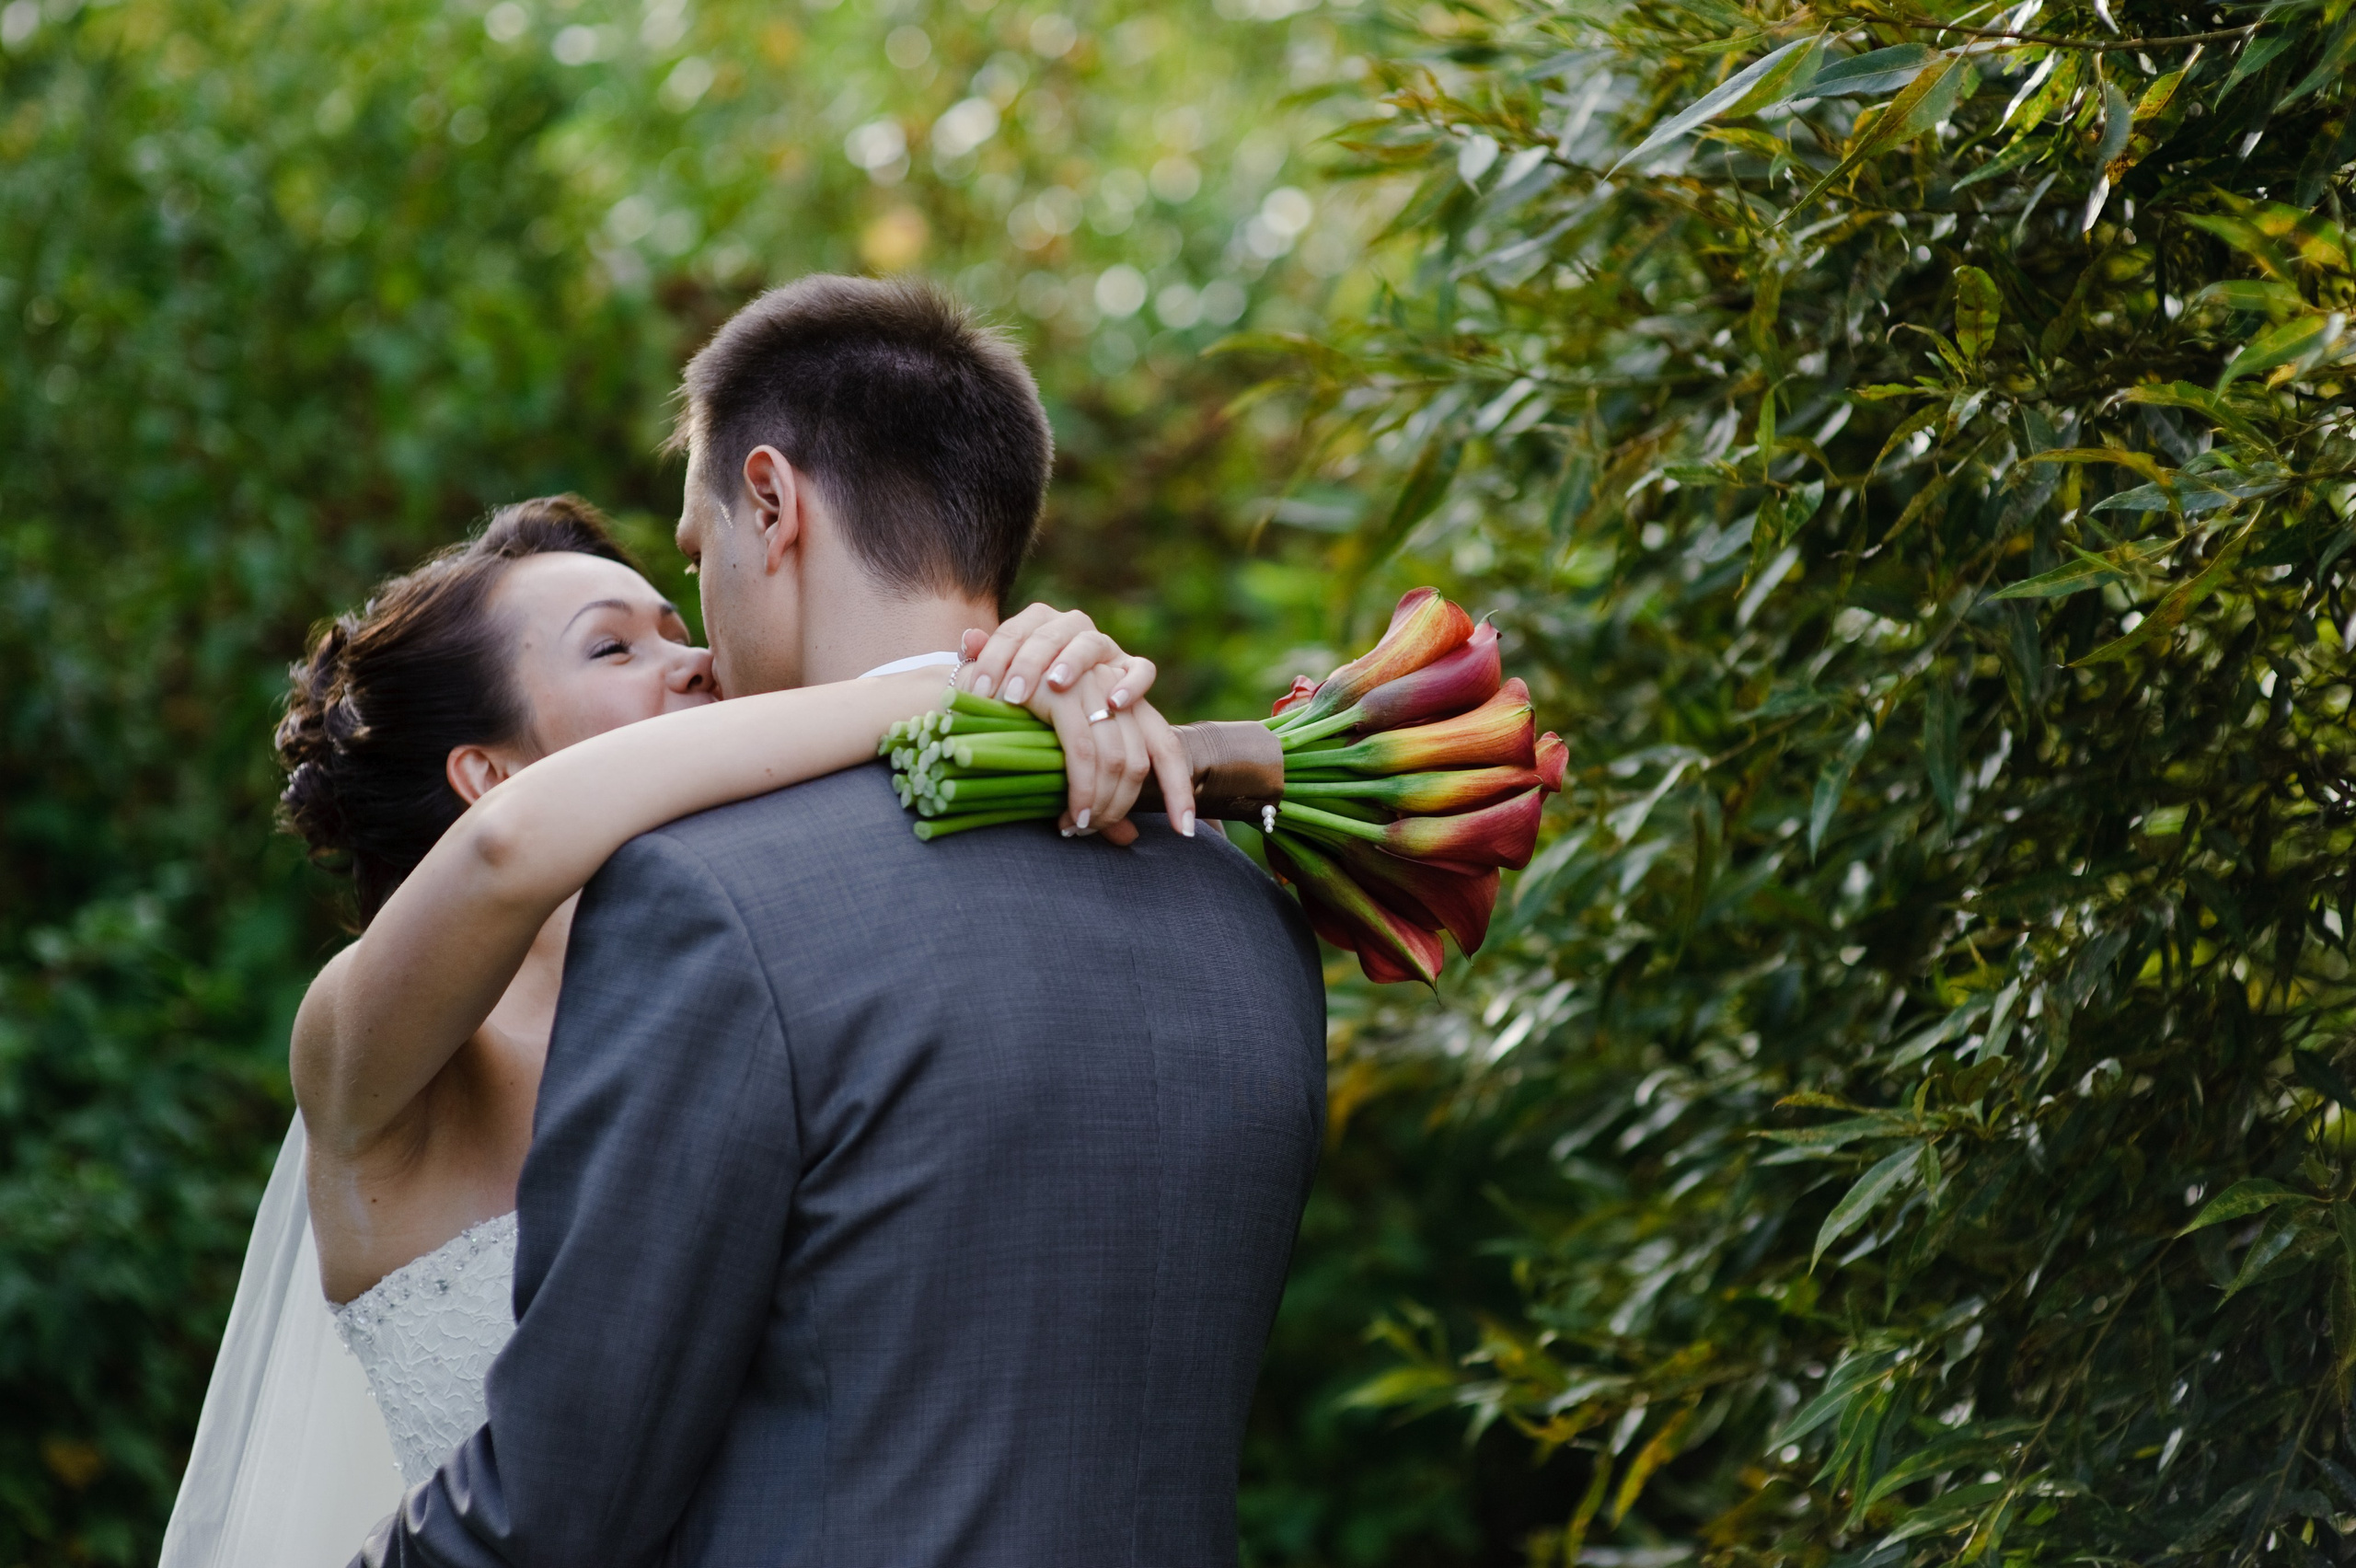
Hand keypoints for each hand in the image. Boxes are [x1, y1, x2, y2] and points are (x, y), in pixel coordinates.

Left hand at [956, 603, 1155, 713]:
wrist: (1071, 702)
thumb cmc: (1025, 696)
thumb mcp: (998, 679)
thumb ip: (982, 660)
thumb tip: (969, 639)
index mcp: (1036, 623)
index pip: (1012, 633)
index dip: (992, 661)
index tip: (979, 692)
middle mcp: (1072, 627)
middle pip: (1049, 635)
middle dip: (1028, 665)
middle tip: (1012, 696)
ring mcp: (1105, 647)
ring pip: (1091, 643)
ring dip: (1073, 662)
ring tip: (1056, 686)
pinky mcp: (1132, 669)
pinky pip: (1140, 670)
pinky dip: (1131, 683)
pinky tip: (1114, 703)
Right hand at [1031, 667, 1195, 843]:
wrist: (980, 678)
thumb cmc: (1023, 722)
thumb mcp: (1066, 756)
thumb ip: (1102, 792)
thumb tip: (1129, 837)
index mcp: (1127, 703)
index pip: (1167, 749)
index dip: (1179, 791)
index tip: (1185, 831)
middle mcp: (1116, 691)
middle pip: (1139, 762)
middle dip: (1119, 806)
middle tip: (1091, 829)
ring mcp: (1092, 688)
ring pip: (1115, 760)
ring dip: (1099, 803)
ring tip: (1077, 825)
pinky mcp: (1062, 694)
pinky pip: (1083, 752)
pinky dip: (1081, 789)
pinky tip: (1070, 812)